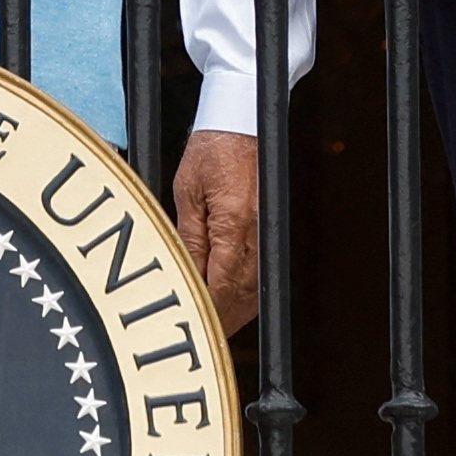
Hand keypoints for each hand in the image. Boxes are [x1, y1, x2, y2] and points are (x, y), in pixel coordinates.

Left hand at [172, 131, 261, 332]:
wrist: (242, 122)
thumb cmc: (211, 149)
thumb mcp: (186, 191)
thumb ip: (189, 237)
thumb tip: (187, 273)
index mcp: (233, 221)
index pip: (219, 281)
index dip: (205, 307)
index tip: (191, 321)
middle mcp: (256, 230)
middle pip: (240, 292)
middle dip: (221, 317)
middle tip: (199, 332)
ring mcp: (266, 230)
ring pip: (254, 287)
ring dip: (235, 310)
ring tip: (214, 325)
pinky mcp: (269, 227)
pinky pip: (262, 271)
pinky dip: (248, 293)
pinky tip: (234, 302)